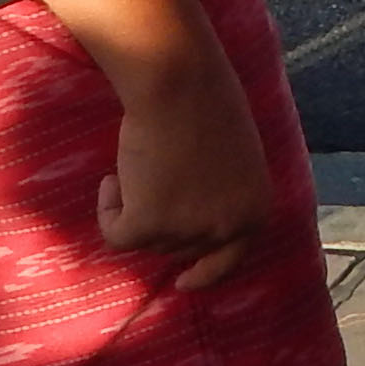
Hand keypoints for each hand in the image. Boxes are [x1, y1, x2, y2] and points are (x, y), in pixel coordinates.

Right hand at [96, 34, 272, 294]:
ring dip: (134, 205)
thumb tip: (185, 226)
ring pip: (146, 238)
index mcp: (256, 211)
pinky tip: (113, 177)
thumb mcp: (231, 159)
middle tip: (152, 173)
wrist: (178, 82)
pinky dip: (108, 209)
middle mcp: (228, 229)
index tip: (184, 283)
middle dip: (160, 218)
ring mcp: (189, 230)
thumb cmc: (204, 104)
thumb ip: (219, 196)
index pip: (230, 258)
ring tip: (141, 160)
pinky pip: (117, 234)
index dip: (207, 272)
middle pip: (179, 246)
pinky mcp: (149, 224)